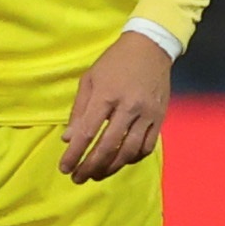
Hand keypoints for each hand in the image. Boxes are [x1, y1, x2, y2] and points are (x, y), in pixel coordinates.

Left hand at [61, 31, 171, 181]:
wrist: (150, 47)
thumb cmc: (114, 62)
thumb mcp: (90, 79)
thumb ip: (79, 111)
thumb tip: (68, 139)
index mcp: (106, 95)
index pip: (87, 132)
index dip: (74, 154)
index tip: (64, 168)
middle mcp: (128, 107)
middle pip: (108, 147)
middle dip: (90, 167)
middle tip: (78, 178)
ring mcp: (147, 114)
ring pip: (128, 151)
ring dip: (110, 168)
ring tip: (96, 175)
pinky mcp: (160, 118)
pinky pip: (147, 147)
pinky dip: (132, 159)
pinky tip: (120, 162)